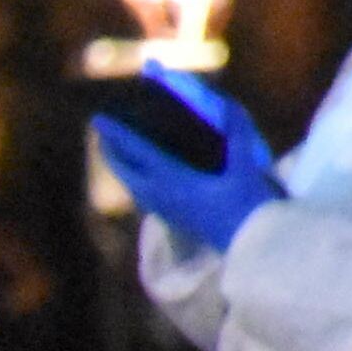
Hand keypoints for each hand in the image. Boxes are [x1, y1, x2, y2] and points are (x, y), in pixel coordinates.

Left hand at [93, 69, 281, 257]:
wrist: (254, 246)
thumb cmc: (249, 204)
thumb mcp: (245, 164)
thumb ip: (236, 132)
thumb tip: (226, 104)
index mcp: (171, 180)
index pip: (136, 151)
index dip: (116, 133)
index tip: (97, 119)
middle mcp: (161, 196)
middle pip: (125, 171)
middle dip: (113, 151)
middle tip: (106, 132)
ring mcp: (166, 210)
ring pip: (133, 186)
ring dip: (124, 167)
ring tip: (122, 151)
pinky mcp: (176, 219)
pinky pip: (145, 196)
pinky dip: (139, 179)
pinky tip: (149, 175)